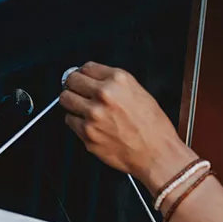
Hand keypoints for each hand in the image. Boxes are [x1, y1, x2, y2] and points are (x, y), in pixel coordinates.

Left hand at [60, 62, 197, 193]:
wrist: (157, 154)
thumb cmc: (153, 127)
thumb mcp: (139, 93)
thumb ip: (114, 84)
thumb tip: (93, 81)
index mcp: (118, 80)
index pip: (86, 67)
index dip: (84, 74)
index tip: (83, 79)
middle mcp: (104, 95)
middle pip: (71, 81)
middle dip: (74, 86)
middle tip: (78, 92)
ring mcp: (93, 115)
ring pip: (65, 100)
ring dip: (72, 103)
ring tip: (83, 108)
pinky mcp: (87, 134)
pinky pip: (70, 121)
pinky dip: (76, 122)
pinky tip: (90, 124)